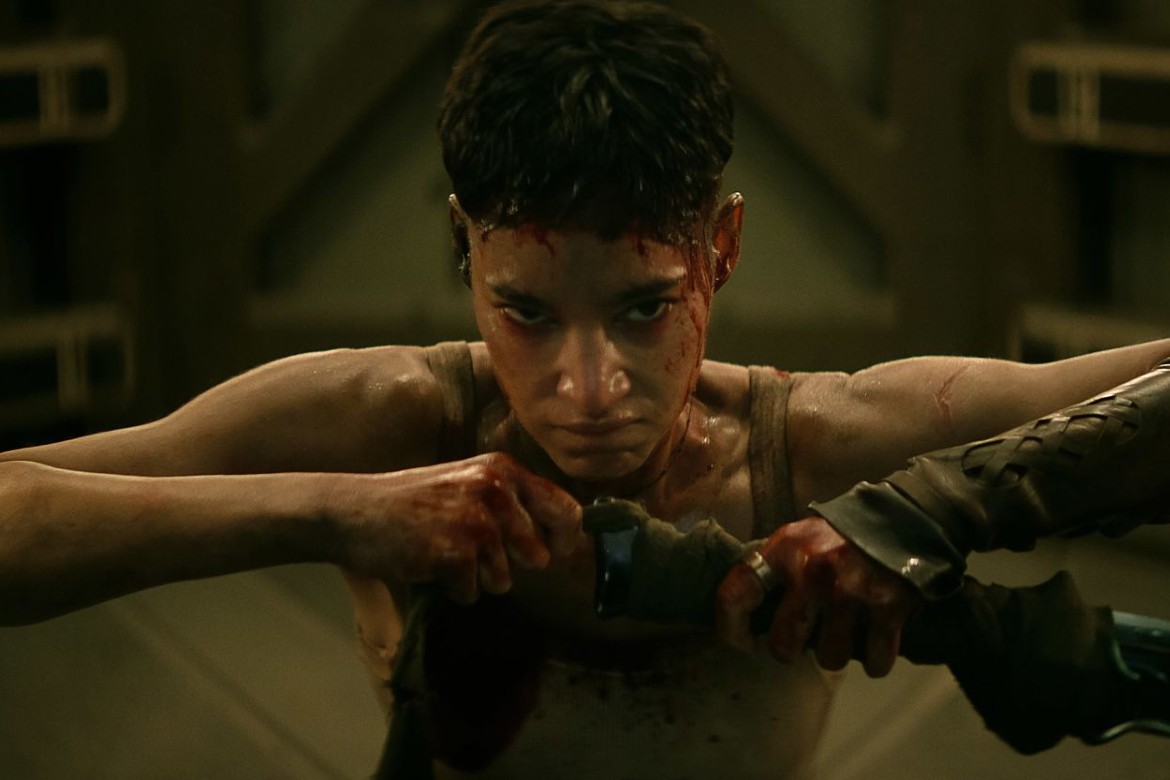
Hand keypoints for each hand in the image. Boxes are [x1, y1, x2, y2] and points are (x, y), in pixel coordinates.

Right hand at [331, 453, 583, 602]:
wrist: (355, 511)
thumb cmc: (414, 501)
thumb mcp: (468, 484)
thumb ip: (512, 503)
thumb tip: (559, 543)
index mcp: (502, 470)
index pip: (564, 508)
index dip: (567, 538)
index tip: (559, 552)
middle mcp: (494, 491)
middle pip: (537, 554)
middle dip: (511, 564)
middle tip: (471, 548)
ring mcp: (474, 522)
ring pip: (504, 579)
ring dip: (476, 576)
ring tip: (444, 550)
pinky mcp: (454, 554)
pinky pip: (473, 593)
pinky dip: (453, 588)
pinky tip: (429, 562)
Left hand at [715, 516, 919, 676]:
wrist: (902, 517)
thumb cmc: (840, 536)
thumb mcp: (798, 538)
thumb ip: (774, 570)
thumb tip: (750, 616)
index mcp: (783, 550)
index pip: (735, 595)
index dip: (731, 629)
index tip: (744, 642)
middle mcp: (811, 572)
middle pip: (783, 644)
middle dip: (789, 652)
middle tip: (798, 643)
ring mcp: (850, 592)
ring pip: (829, 658)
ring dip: (834, 654)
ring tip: (841, 636)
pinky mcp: (887, 608)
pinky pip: (874, 660)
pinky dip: (875, 660)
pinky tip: (876, 643)